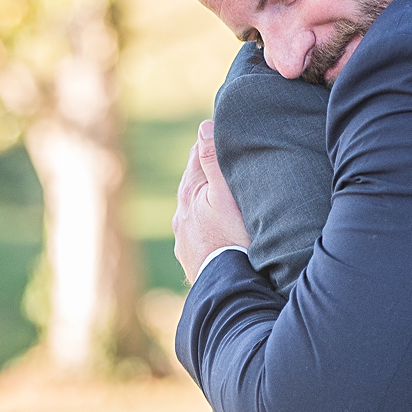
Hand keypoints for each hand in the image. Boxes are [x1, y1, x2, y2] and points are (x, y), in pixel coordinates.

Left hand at [173, 120, 250, 282]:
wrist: (226, 286)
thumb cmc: (231, 238)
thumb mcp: (225, 194)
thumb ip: (212, 160)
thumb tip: (203, 126)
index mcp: (189, 193)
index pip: (196, 155)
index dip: (209, 143)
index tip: (222, 133)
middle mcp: (179, 214)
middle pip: (193, 182)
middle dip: (206, 172)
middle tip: (225, 161)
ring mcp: (182, 236)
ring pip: (192, 209)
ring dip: (205, 201)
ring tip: (222, 198)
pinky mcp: (189, 256)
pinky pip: (196, 233)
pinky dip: (205, 225)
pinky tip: (215, 230)